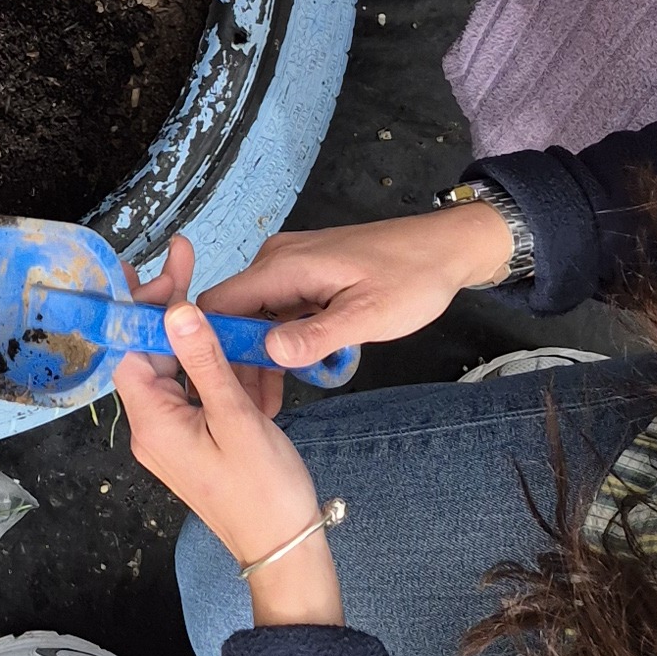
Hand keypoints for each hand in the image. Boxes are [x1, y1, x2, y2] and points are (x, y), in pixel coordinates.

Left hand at [112, 243, 341, 624]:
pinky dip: (227, 377)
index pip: (131, 347)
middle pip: (155, 354)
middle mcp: (153, 427)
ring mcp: (174, 435)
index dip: (147, 305)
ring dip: (214, 349)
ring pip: (183, 372)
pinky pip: (202, 395)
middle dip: (182, 317)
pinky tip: (257, 368)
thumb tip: (178, 309)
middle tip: (199, 269)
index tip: (172, 267)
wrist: (285, 549)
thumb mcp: (238, 419)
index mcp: (152, 421)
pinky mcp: (197, 442)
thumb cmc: (263, 491)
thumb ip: (207, 362)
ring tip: (250, 333)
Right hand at [196, 201, 518, 370]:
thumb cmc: (413, 278)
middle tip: (254, 407)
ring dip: (259, 356)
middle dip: (237, 360)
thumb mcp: (369, 315)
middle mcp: (277, 261)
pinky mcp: (306, 276)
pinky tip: (293, 373)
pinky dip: (280, 342)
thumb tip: (270, 354)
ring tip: (271, 400)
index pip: (218, 305)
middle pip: (232, 314)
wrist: (445, 248)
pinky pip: (278, 311)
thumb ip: (318, 335)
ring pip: (255, 315)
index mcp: (284, 267)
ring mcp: (291, 267)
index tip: (220, 387)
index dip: (211, 346)